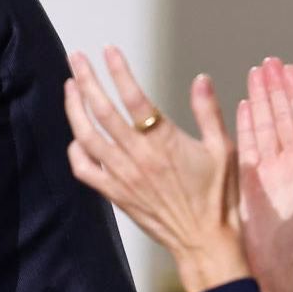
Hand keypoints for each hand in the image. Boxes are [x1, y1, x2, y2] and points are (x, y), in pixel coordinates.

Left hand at [62, 47, 247, 291]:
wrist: (204, 241)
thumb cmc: (218, 197)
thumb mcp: (223, 149)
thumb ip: (209, 112)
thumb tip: (201, 78)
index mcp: (165, 142)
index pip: (135, 99)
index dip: (119, 72)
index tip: (108, 51)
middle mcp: (138, 157)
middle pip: (102, 111)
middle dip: (86, 80)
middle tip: (75, 58)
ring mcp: (122, 176)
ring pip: (87, 137)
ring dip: (74, 109)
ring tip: (69, 87)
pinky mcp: (114, 194)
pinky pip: (84, 170)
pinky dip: (75, 150)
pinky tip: (76, 136)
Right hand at [235, 58, 292, 291]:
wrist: (284, 262)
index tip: (288, 68)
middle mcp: (292, 160)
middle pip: (282, 115)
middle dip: (275, 88)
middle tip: (268, 62)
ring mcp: (269, 168)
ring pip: (264, 124)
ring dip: (259, 99)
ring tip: (254, 74)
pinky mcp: (249, 179)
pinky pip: (247, 144)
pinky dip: (245, 123)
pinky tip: (243, 105)